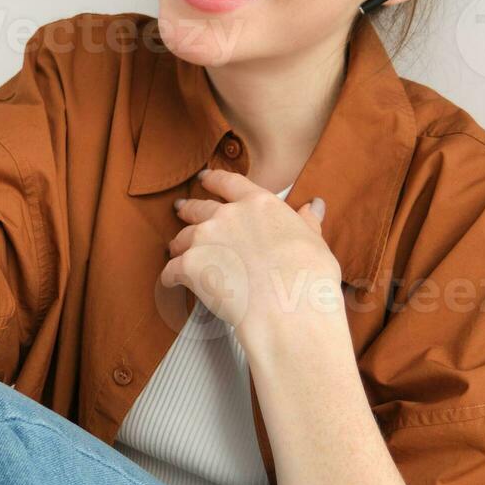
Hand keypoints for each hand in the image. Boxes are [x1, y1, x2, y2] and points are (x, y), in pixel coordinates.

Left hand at [160, 168, 341, 337]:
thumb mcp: (314, 241)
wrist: (288, 307)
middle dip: (188, 208)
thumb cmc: (308, 276)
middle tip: (180, 208)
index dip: (214, 179)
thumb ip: (307, 222)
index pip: (230, 182)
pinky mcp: (190, 266)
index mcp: (259, 204)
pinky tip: (170, 281)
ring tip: (177, 249)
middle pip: (199, 207)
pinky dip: (170, 276)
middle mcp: (228, 215)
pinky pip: (172, 270)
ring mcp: (206, 239)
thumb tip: (314, 206)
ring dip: (179, 244)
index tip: (204, 178)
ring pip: (183, 237)